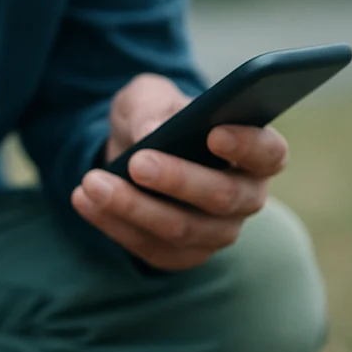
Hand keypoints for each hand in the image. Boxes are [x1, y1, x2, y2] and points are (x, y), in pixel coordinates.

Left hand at [70, 74, 289, 270]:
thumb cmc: (155, 117)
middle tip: (137, 163)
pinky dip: (114, 225)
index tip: (214, 134)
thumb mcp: (148, 96)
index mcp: (255, 152)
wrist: (131, 150)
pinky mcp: (183, 254)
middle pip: (223, 198)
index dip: (247, 146)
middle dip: (178, 180)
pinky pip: (150, 248)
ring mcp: (217, 232)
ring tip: (92, 182)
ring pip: (182, 230)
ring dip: (133, 207)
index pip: (269, 153)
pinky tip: (83, 200)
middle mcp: (246, 197)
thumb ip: (152, 104)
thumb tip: (152, 129)